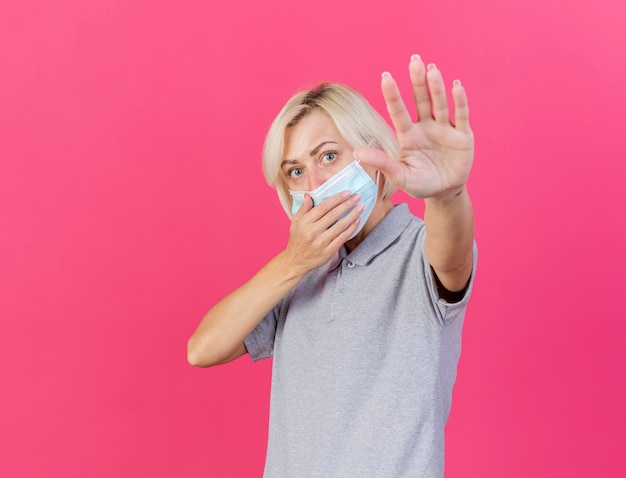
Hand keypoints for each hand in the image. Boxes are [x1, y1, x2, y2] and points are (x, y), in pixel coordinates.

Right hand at [284, 191, 362, 274]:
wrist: (295, 261)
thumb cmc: (297, 240)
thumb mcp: (295, 223)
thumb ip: (303, 209)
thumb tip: (308, 195)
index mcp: (305, 222)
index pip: (323, 207)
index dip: (336, 199)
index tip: (347, 192)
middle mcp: (312, 231)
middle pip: (333, 214)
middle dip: (347, 204)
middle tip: (358, 196)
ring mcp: (321, 242)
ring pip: (340, 226)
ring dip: (353, 215)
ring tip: (361, 207)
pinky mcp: (328, 251)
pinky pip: (342, 238)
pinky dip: (351, 229)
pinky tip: (357, 221)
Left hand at [356, 54, 473, 199]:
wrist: (445, 192)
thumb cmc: (420, 183)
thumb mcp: (400, 176)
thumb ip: (382, 163)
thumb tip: (357, 153)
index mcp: (409, 135)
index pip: (399, 112)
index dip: (393, 95)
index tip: (385, 77)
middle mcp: (426, 127)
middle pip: (421, 100)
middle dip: (417, 81)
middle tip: (414, 60)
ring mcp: (444, 129)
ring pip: (439, 104)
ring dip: (436, 87)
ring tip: (432, 69)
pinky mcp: (462, 135)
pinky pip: (461, 115)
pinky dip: (459, 101)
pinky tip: (456, 86)